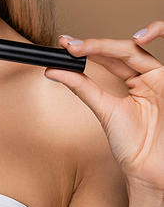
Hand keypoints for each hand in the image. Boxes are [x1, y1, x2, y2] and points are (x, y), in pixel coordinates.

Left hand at [45, 22, 163, 192]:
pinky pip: (160, 55)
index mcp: (137, 82)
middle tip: (69, 46)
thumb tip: (54, 70)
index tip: (65, 45)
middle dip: (94, 46)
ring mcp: (162, 80)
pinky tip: (137, 39)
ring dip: (110, 45)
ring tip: (86, 47)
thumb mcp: (105, 111)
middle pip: (122, 51)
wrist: (150, 171)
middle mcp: (150, 77)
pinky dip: (157, 35)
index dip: (88, 49)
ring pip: (137, 52)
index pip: (111, 57)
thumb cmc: (133, 147)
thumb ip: (83, 88)